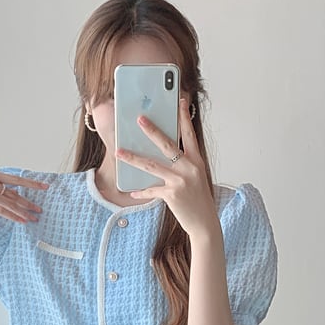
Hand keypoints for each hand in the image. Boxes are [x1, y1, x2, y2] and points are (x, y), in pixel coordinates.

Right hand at [0, 167, 48, 223]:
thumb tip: (3, 192)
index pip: (15, 179)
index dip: (31, 184)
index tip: (44, 186)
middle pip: (15, 193)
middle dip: (29, 202)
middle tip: (41, 209)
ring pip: (10, 203)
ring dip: (24, 211)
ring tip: (35, 217)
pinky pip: (2, 211)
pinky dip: (14, 216)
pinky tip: (22, 220)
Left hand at [115, 98, 217, 238]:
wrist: (205, 224)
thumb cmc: (199, 201)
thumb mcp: (196, 179)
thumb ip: (183, 165)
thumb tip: (163, 155)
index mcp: (197, 161)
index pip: (189, 134)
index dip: (183, 117)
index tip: (179, 100)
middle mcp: (190, 168)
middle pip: (167, 145)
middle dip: (152, 130)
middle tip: (139, 119)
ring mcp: (180, 181)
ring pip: (152, 165)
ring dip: (133, 158)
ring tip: (119, 151)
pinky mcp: (172, 194)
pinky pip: (151, 189)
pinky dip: (140, 191)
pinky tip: (130, 192)